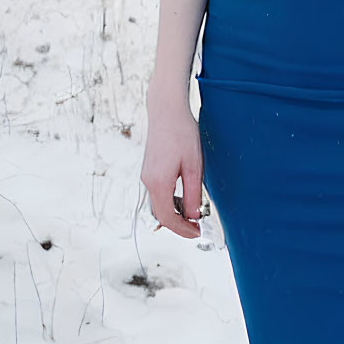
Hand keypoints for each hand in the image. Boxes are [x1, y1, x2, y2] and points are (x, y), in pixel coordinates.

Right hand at [140, 96, 203, 239]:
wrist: (166, 110)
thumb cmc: (182, 133)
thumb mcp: (194, 166)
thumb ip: (193, 194)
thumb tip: (193, 216)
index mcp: (158, 183)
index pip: (168, 218)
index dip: (183, 230)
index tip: (197, 233)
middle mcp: (148, 182)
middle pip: (160, 215)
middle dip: (178, 224)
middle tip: (197, 226)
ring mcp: (146, 176)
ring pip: (158, 205)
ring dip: (174, 213)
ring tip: (193, 211)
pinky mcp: (149, 170)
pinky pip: (157, 194)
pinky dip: (169, 201)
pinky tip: (183, 196)